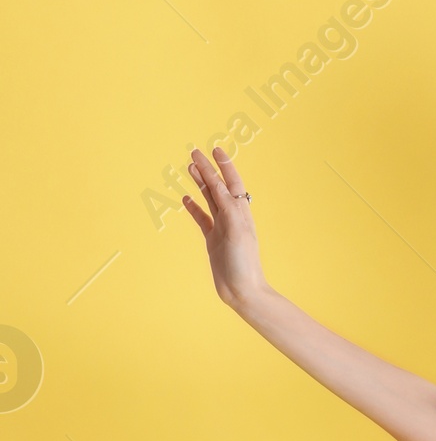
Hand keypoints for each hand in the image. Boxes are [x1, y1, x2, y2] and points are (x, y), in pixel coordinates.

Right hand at [182, 146, 264, 310]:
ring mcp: (222, 228)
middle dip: (208, 169)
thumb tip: (220, 187)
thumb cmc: (244, 264)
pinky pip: (202, 219)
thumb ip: (228, 208)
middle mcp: (233, 217)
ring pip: (209, 199)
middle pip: (218, 187)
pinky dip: (194, 207)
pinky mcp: (213, 240)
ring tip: (189, 168)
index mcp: (241, 213)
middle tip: (194, 153)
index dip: (224, 165)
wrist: (242, 291)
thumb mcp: (237, 232)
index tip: (215, 149)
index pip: (232, 183)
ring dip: (200, 183)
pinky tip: (185, 198)